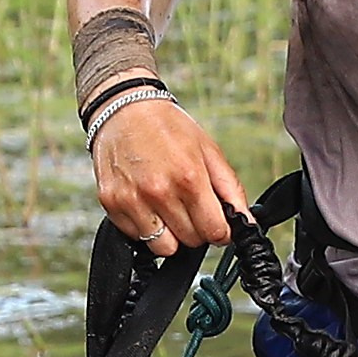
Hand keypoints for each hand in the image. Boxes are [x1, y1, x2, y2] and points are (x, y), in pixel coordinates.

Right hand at [92, 99, 249, 259]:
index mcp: (188, 178)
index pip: (215, 232)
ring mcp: (132, 200)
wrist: (123, 108)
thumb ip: (231, 189)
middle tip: (189, 205)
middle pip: (191, 242)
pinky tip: (147, 202)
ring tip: (168, 206)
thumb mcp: (209, 150)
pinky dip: (145, 227)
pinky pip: (137, 237)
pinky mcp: (111, 204)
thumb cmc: (166, 126)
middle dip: (196, 229)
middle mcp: (159, 192)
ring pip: (163, 247)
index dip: (221, 231)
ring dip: (170, 234)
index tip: (217, 222)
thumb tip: (245, 221)